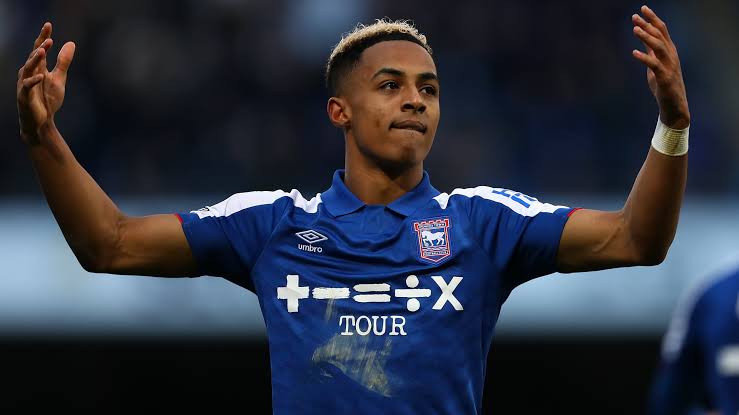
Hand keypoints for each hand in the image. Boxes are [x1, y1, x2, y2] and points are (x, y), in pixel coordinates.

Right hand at [16, 22, 75, 145]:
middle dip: (40, 45)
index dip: (43, 37)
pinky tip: (42, 75)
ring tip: (43, 50)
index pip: (39, 49)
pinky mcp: (24, 96)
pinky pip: (27, 86)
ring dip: (35, 59)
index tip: (48, 24)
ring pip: (28, 68)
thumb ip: (63, 62)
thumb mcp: (59, 78)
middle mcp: (29, 73)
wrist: (42, 122)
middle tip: (49, 37)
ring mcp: (25, 84)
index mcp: (37, 68)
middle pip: (33, 56)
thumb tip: (71, 43)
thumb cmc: (47, 99)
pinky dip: (33, 80)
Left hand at [631, 5, 689, 128]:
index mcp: (669, 51)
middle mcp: (671, 56)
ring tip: (634, 29)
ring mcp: (669, 66)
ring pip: (659, 47)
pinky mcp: (665, 78)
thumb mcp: (655, 64)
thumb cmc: (664, 84)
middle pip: (660, 35)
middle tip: (634, 16)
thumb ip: (650, 51)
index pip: (662, 30)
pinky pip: (654, 65)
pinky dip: (644, 58)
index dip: (652, 19)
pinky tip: (634, 53)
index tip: (642, 9)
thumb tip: (643, 37)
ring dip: (646, 37)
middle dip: (648, 24)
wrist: (674, 105)